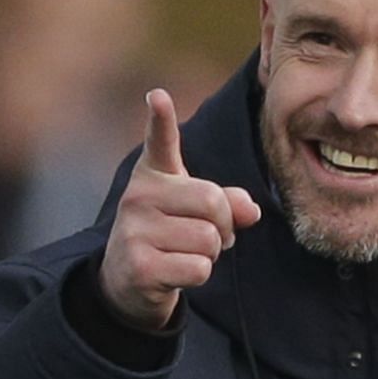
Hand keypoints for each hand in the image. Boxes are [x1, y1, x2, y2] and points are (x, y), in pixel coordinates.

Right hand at [99, 89, 261, 330]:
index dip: (160, 118)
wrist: (127, 282)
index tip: (158, 96)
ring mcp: (135, 230)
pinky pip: (199, 267)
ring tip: (185, 253)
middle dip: (224, 225)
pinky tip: (176, 272)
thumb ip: (227, 202)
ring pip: (209, 239)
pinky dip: (200, 275)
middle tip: (208, 236)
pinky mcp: (140, 265)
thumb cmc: (169, 235)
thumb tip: (250, 211)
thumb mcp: (196, 212)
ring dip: (211, 254)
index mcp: (153, 175)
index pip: (159, 141)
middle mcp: (138, 196)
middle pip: (213, 201)